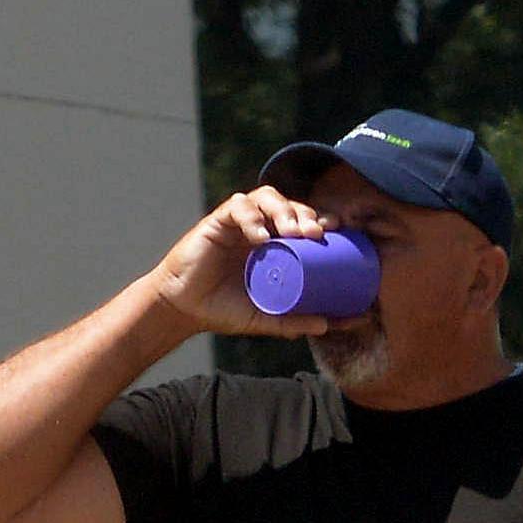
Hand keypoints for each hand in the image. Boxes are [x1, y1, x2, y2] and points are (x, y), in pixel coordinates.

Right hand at [147, 187, 347, 338]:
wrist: (184, 309)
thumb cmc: (223, 309)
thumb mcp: (265, 318)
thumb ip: (294, 321)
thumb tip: (327, 326)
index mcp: (275, 244)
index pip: (303, 221)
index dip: (321, 219)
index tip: (338, 231)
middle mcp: (259, 228)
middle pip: (290, 205)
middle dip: (306, 214)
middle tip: (316, 233)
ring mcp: (238, 222)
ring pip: (266, 197)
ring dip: (283, 209)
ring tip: (292, 231)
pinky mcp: (217, 221)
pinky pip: (237, 207)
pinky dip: (250, 217)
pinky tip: (259, 236)